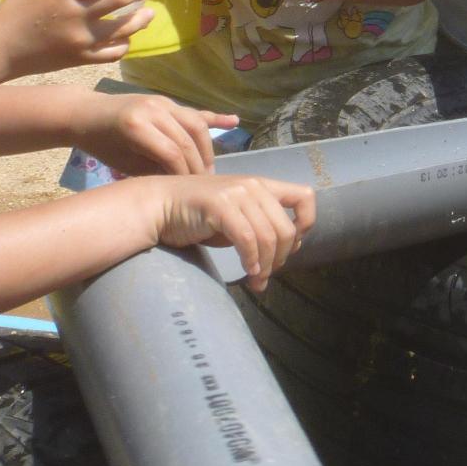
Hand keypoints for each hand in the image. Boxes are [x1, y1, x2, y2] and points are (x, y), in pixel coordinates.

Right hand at [0, 0, 156, 75]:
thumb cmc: (12, 13)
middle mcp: (75, 17)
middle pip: (119, 2)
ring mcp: (80, 41)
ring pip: (123, 29)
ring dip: (140, 19)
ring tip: (148, 13)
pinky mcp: (80, 60)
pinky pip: (112, 53)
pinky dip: (125, 45)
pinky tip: (127, 38)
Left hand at [75, 93, 238, 176]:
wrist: (85, 113)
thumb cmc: (99, 143)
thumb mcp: (121, 162)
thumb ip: (151, 168)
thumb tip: (178, 183)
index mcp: (137, 126)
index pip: (172, 153)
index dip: (184, 174)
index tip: (191, 192)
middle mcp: (154, 109)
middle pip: (188, 138)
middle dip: (200, 164)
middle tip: (207, 186)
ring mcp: (163, 101)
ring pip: (196, 124)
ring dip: (208, 147)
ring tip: (210, 169)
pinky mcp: (167, 100)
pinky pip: (195, 110)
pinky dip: (215, 117)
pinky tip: (234, 122)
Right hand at [138, 174, 315, 291]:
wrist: (160, 206)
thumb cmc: (198, 215)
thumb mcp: (238, 217)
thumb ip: (261, 226)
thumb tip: (287, 250)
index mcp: (263, 185)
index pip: (306, 196)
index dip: (305, 224)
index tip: (291, 246)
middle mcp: (254, 185)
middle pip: (286, 228)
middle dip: (281, 258)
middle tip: (267, 275)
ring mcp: (236, 194)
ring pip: (268, 237)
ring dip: (265, 266)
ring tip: (257, 280)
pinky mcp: (220, 206)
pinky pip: (247, 239)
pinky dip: (251, 260)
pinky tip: (248, 272)